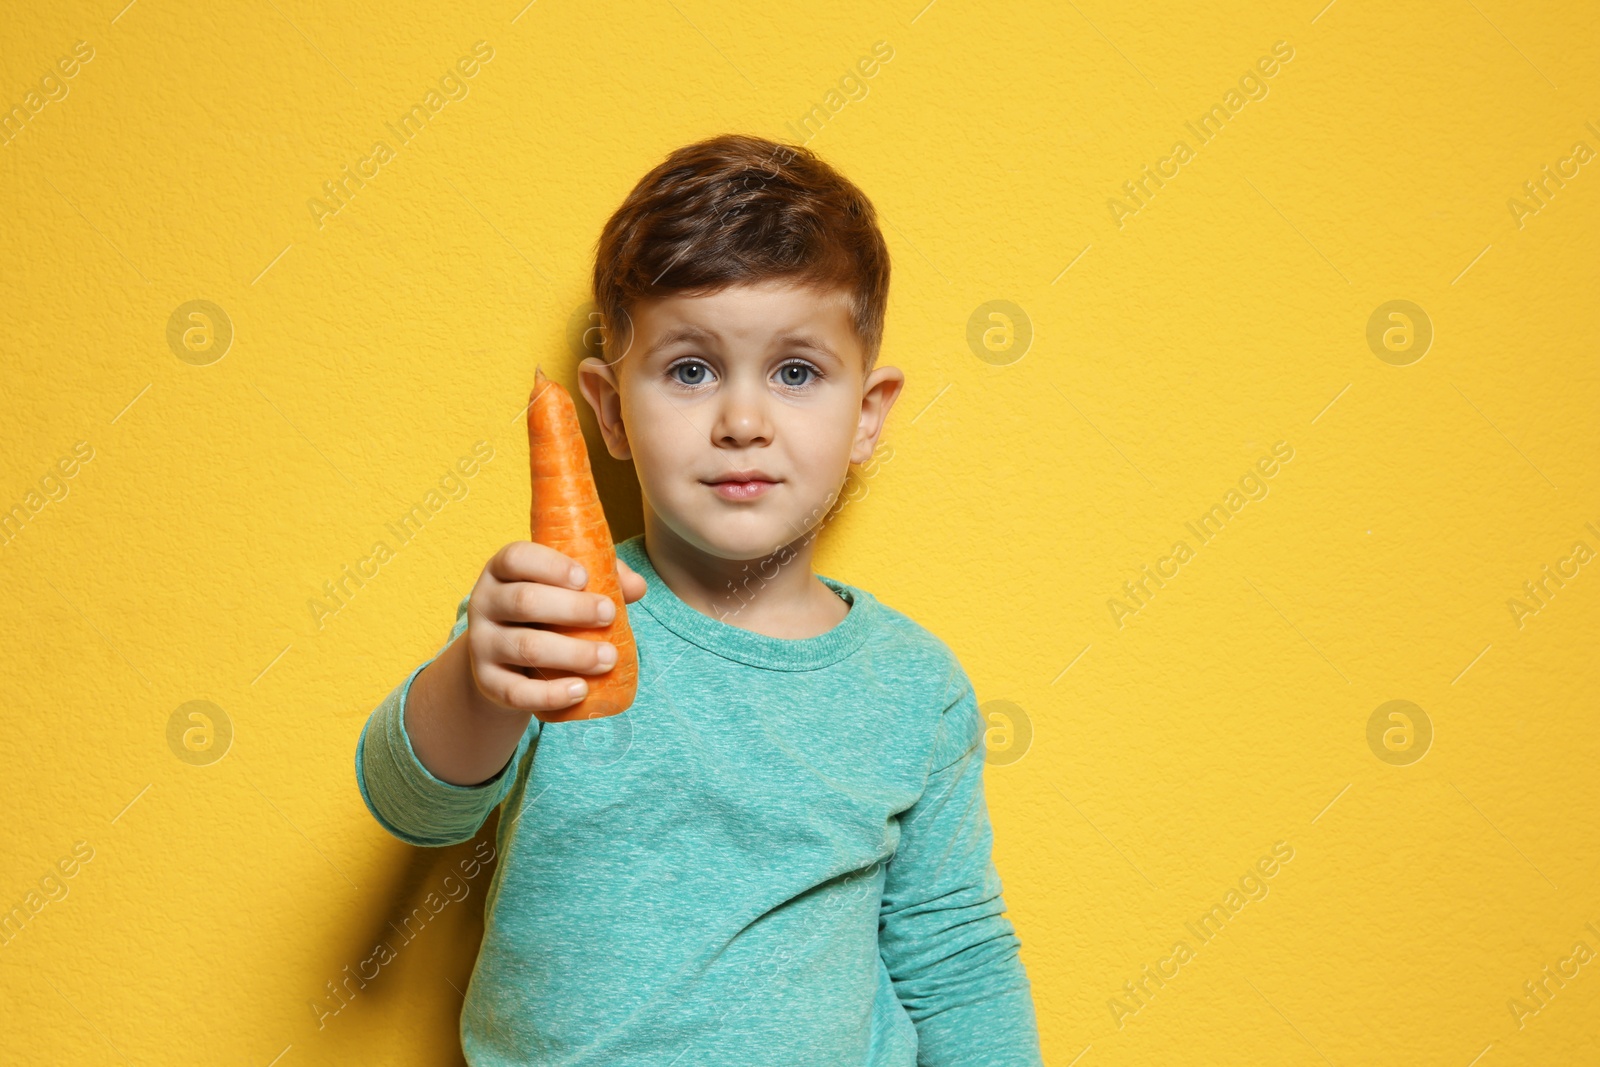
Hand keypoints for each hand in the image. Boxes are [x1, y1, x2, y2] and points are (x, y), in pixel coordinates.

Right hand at [466, 540, 645, 720]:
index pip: (516, 558)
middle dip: (572, 609)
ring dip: (573, 654)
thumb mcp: (562, 589)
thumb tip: (636, 587)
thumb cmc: (543, 613)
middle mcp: (484, 604)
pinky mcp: (487, 682)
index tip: (585, 578)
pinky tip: (580, 690)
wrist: (503, 660)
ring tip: (609, 658)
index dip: (550, 566)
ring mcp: (482, 645)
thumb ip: (600, 578)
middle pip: (525, 602)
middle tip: (608, 614)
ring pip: (526, 648)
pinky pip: (516, 692)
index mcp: (501, 571)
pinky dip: (550, 694)